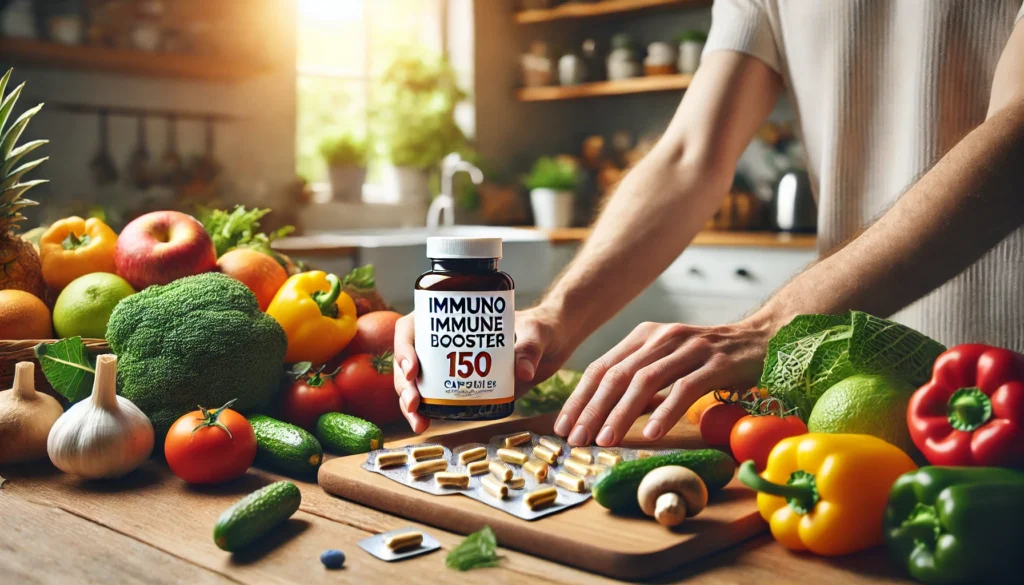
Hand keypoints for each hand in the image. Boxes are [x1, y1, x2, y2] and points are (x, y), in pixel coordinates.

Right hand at [393, 305, 573, 432]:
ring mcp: (450, 366)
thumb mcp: (536, 333)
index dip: (404, 347)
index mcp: (452, 320)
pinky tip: (425, 426)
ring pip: (416, 383)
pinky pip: (435, 399)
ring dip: (410, 403)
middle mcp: (444, 342)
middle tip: (414, 403)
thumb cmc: (541, 327)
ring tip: (419, 422)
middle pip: (408, 361)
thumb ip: (530, 348)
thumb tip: (522, 372)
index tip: (413, 368)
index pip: (413, 328)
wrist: (553, 344)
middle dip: (404, 384)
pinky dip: (426, 413)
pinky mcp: (461, 387)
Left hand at [553, 317, 770, 446]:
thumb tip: (603, 414)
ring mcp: (689, 349)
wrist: (760, 339)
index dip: (580, 398)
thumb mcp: (667, 361)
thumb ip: (639, 380)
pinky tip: (651, 434)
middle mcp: (662, 338)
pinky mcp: (715, 364)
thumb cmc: (708, 359)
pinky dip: (664, 412)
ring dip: (621, 414)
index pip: (602, 368)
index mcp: (644, 336)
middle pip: (617, 375)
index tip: (564, 426)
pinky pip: (684, 389)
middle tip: (578, 439)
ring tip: (606, 440)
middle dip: (593, 409)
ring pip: (645, 382)